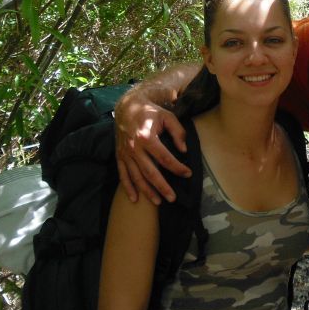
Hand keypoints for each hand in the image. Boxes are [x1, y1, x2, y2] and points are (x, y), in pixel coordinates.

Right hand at [114, 88, 190, 203]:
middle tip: (173, 198)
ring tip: (159, 202)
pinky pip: (123, 175)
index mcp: (146, 137)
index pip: (165, 157)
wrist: (127, 107)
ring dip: (147, 191)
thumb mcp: (167, 116)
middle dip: (162, 187)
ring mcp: (125, 154)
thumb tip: (183, 150)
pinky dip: (128, 188)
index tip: (188, 173)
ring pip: (136, 177)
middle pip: (150, 172)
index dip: (177, 167)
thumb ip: (178, 132)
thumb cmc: (150, 112)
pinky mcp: (119, 156)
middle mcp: (134, 147)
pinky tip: (135, 199)